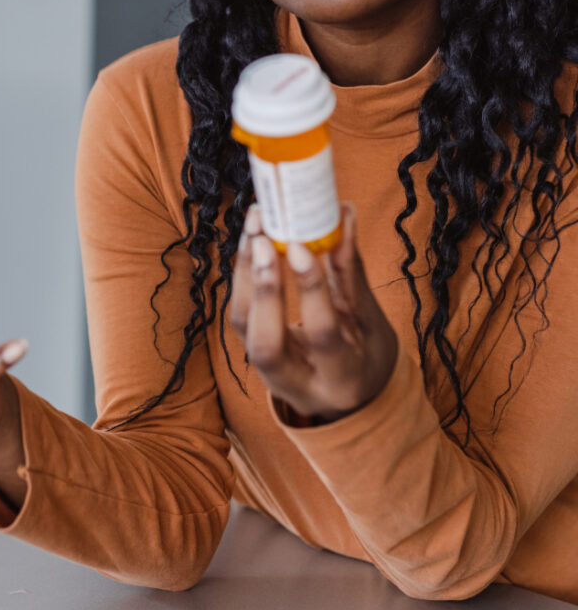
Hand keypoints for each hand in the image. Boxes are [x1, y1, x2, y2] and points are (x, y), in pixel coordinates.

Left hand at [229, 203, 398, 424]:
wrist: (348, 398)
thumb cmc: (366, 356)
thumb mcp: (371, 322)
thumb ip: (352, 271)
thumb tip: (344, 212)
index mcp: (341, 380)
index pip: (322, 334)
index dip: (310, 289)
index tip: (300, 245)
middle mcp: (297, 385)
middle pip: (266, 344)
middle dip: (262, 289)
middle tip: (262, 237)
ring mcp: (267, 373)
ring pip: (242, 326)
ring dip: (244, 273)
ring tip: (254, 226)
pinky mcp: (250, 352)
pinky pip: (239, 313)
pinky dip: (242, 275)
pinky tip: (250, 240)